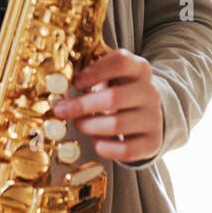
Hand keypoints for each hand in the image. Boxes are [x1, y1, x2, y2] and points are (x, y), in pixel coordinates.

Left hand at [51, 48, 163, 163]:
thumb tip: (58, 82)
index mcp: (140, 69)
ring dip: (89, 126)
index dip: (95, 72)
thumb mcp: (111, 78)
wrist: (147, 116)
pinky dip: (104, 147)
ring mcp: (154, 119)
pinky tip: (97, 141)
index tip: (76, 82)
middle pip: (114, 97)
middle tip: (61, 110)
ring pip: (117, 125)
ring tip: (79, 124)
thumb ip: (91, 75)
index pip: (121, 62)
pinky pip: (125, 150)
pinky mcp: (152, 143)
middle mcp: (150, 93)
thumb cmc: (119, 93)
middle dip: (81, 105)